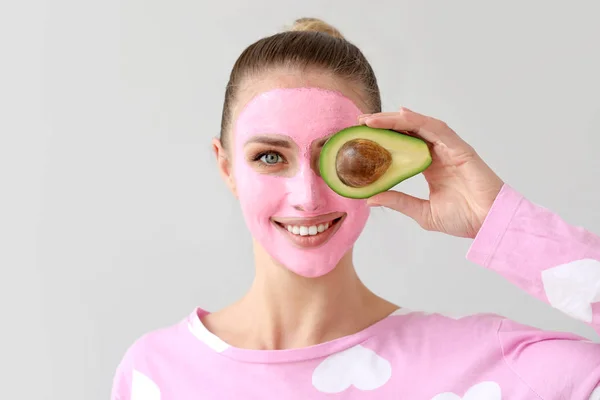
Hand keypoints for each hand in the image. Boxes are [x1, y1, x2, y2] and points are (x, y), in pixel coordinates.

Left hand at [358, 107, 503, 238]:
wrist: (489, 224)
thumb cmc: (464, 219)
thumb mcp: (422, 212)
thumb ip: (399, 201)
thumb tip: (371, 198)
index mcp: (430, 166)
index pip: (403, 145)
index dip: (384, 138)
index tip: (361, 136)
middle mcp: (439, 154)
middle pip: (408, 131)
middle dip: (384, 124)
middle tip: (360, 122)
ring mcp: (450, 149)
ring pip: (420, 126)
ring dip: (396, 120)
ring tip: (372, 120)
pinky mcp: (460, 149)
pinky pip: (437, 129)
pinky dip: (419, 121)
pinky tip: (401, 116)